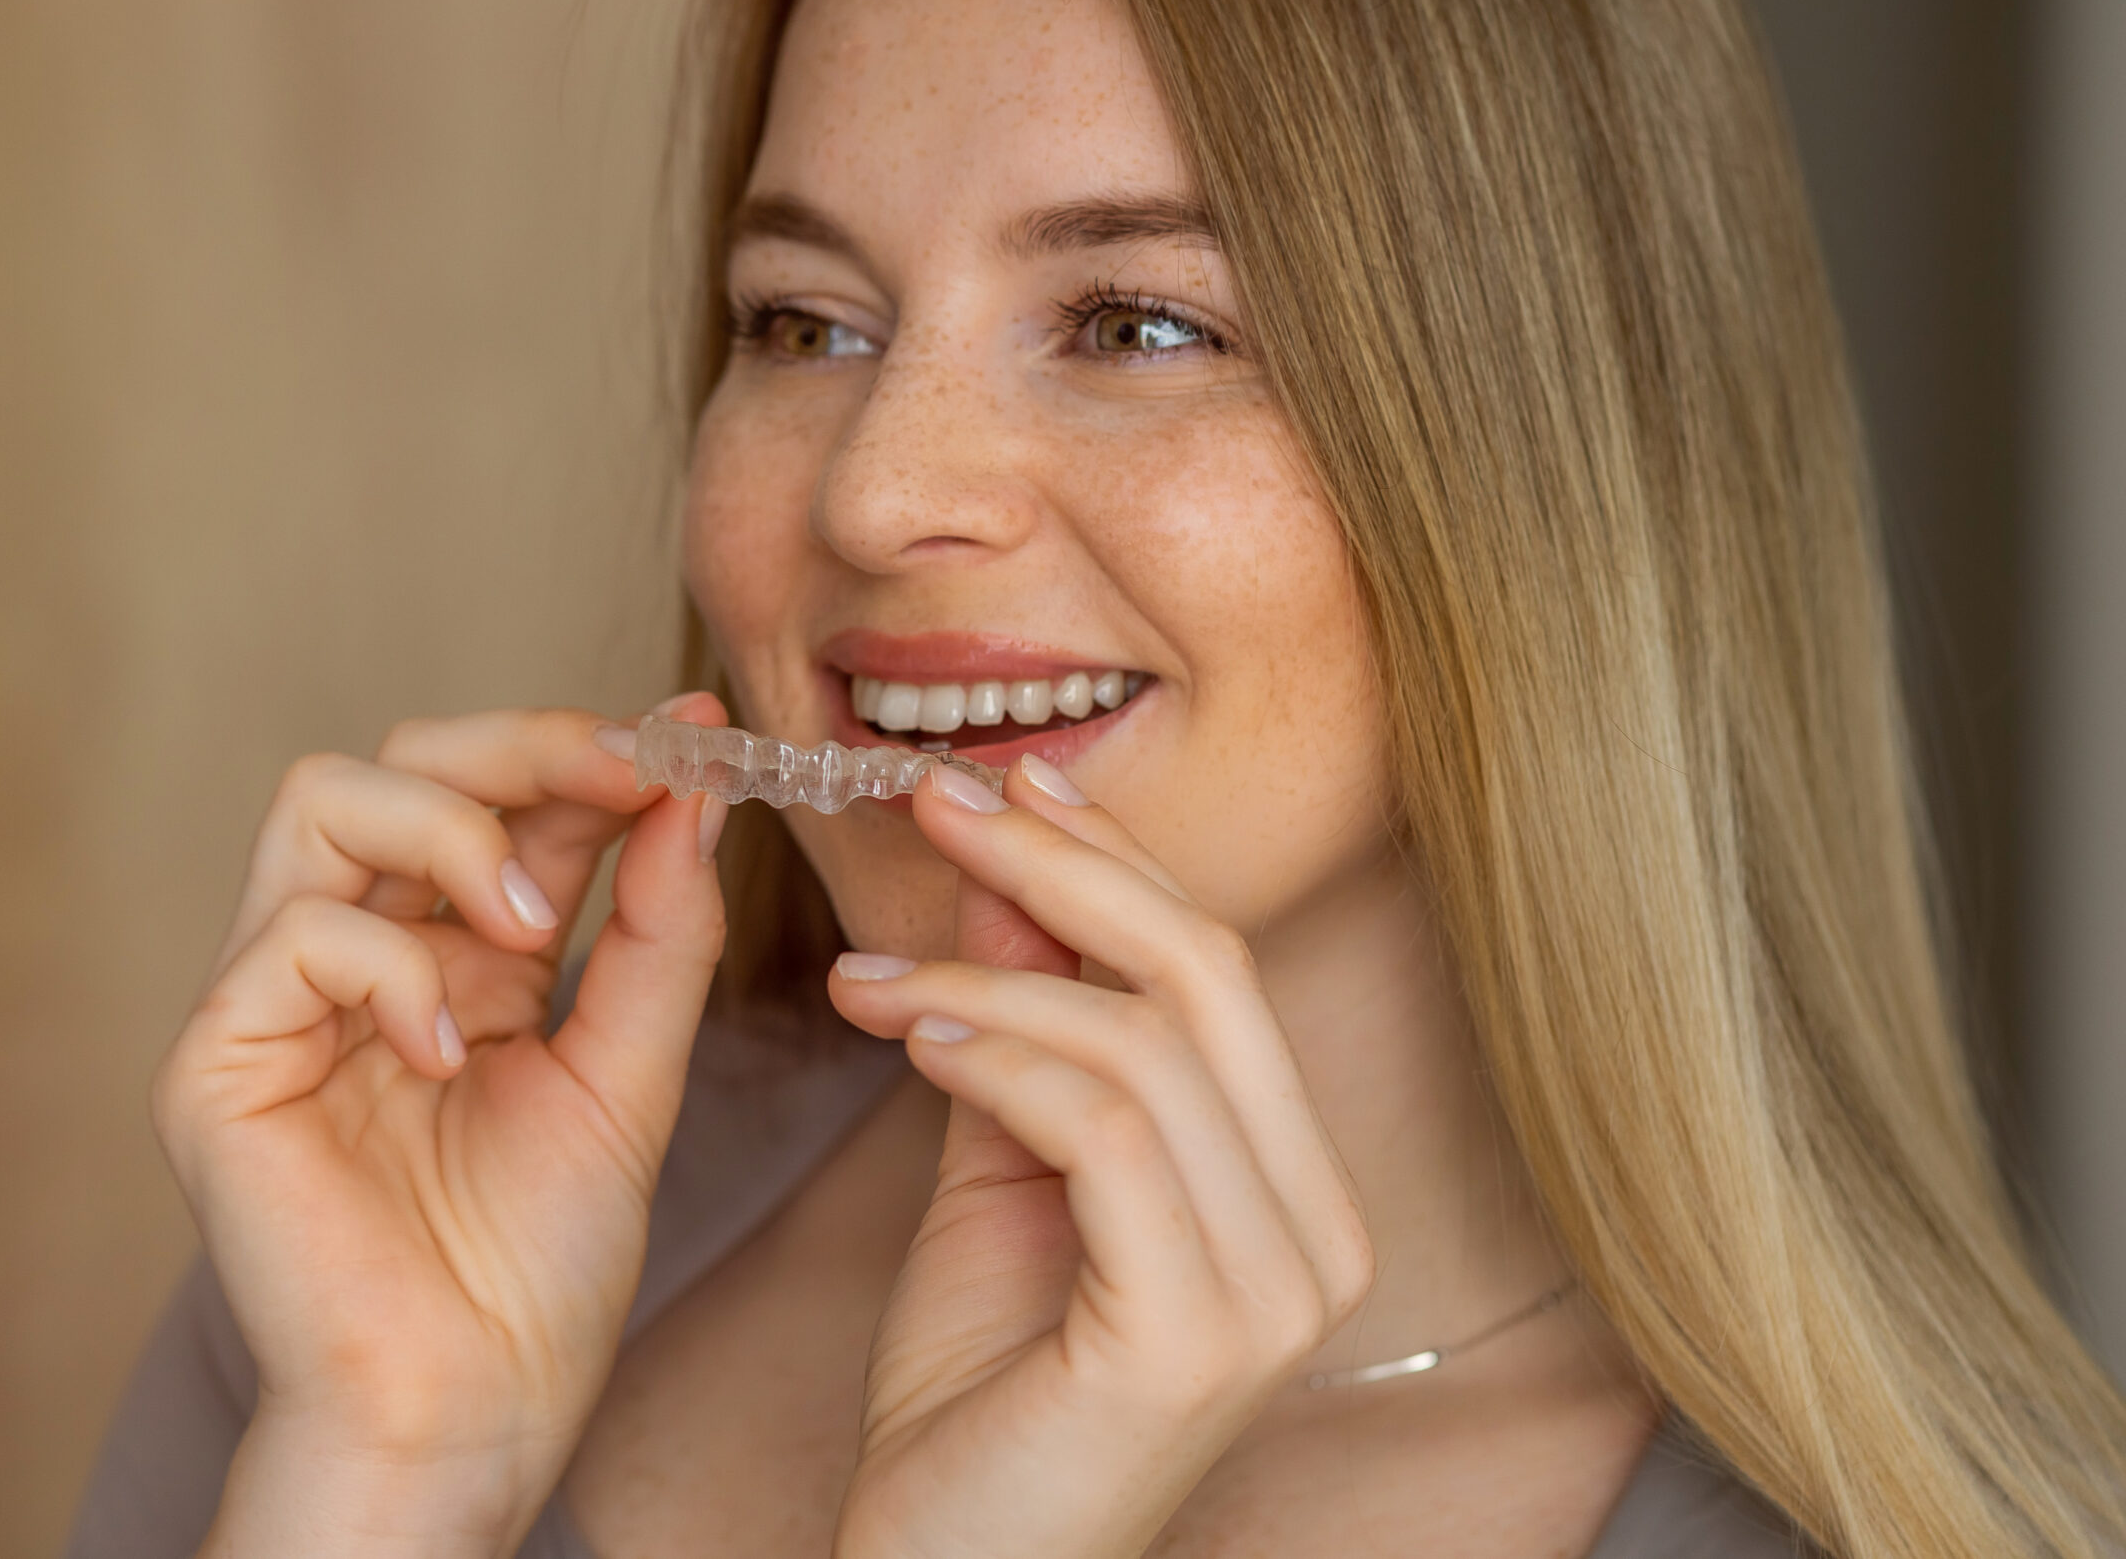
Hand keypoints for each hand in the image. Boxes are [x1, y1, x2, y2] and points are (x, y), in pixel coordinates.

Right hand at [151, 696, 730, 1558]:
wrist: (469, 1414)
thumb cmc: (537, 1270)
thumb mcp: (629, 1074)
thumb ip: (658, 933)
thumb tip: (689, 785)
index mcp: (456, 958)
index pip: (501, 796)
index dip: (590, 749)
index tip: (692, 729)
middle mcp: (362, 958)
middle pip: (401, 757)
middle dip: (524, 745)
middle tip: (627, 777)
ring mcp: (279, 1000)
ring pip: (323, 797)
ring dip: (454, 830)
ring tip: (533, 925)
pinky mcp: (217, 1060)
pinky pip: (293, 933)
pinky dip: (392, 965)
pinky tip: (448, 1052)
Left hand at [825, 756, 1373, 1558]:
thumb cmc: (973, 1399)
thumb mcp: (998, 1176)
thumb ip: (1016, 1035)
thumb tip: (1005, 876)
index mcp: (1290, 1192)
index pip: (1217, 976)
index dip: (1109, 862)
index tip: (999, 786)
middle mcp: (1315, 1236)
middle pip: (1207, 980)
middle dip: (1061, 868)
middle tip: (935, 802)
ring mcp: (1271, 1290)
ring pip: (1146, 1044)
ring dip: (988, 978)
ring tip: (869, 980)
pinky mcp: (1194, 1334)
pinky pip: (1103, 1130)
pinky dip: (997, 1058)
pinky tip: (909, 1038)